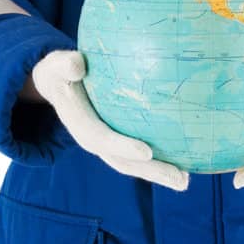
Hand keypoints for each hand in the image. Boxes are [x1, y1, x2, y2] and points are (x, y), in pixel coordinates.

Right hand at [32, 49, 189, 190]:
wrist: (58, 85)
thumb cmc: (60, 72)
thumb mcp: (56, 65)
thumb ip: (64, 65)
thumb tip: (76, 64)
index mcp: (82, 126)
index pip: (104, 140)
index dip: (123, 148)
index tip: (147, 151)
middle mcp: (96, 142)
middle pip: (125, 163)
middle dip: (152, 172)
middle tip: (180, 179)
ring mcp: (109, 145)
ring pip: (135, 165)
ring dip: (160, 174)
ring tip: (186, 180)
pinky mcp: (119, 142)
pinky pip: (142, 154)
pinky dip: (162, 159)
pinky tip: (187, 158)